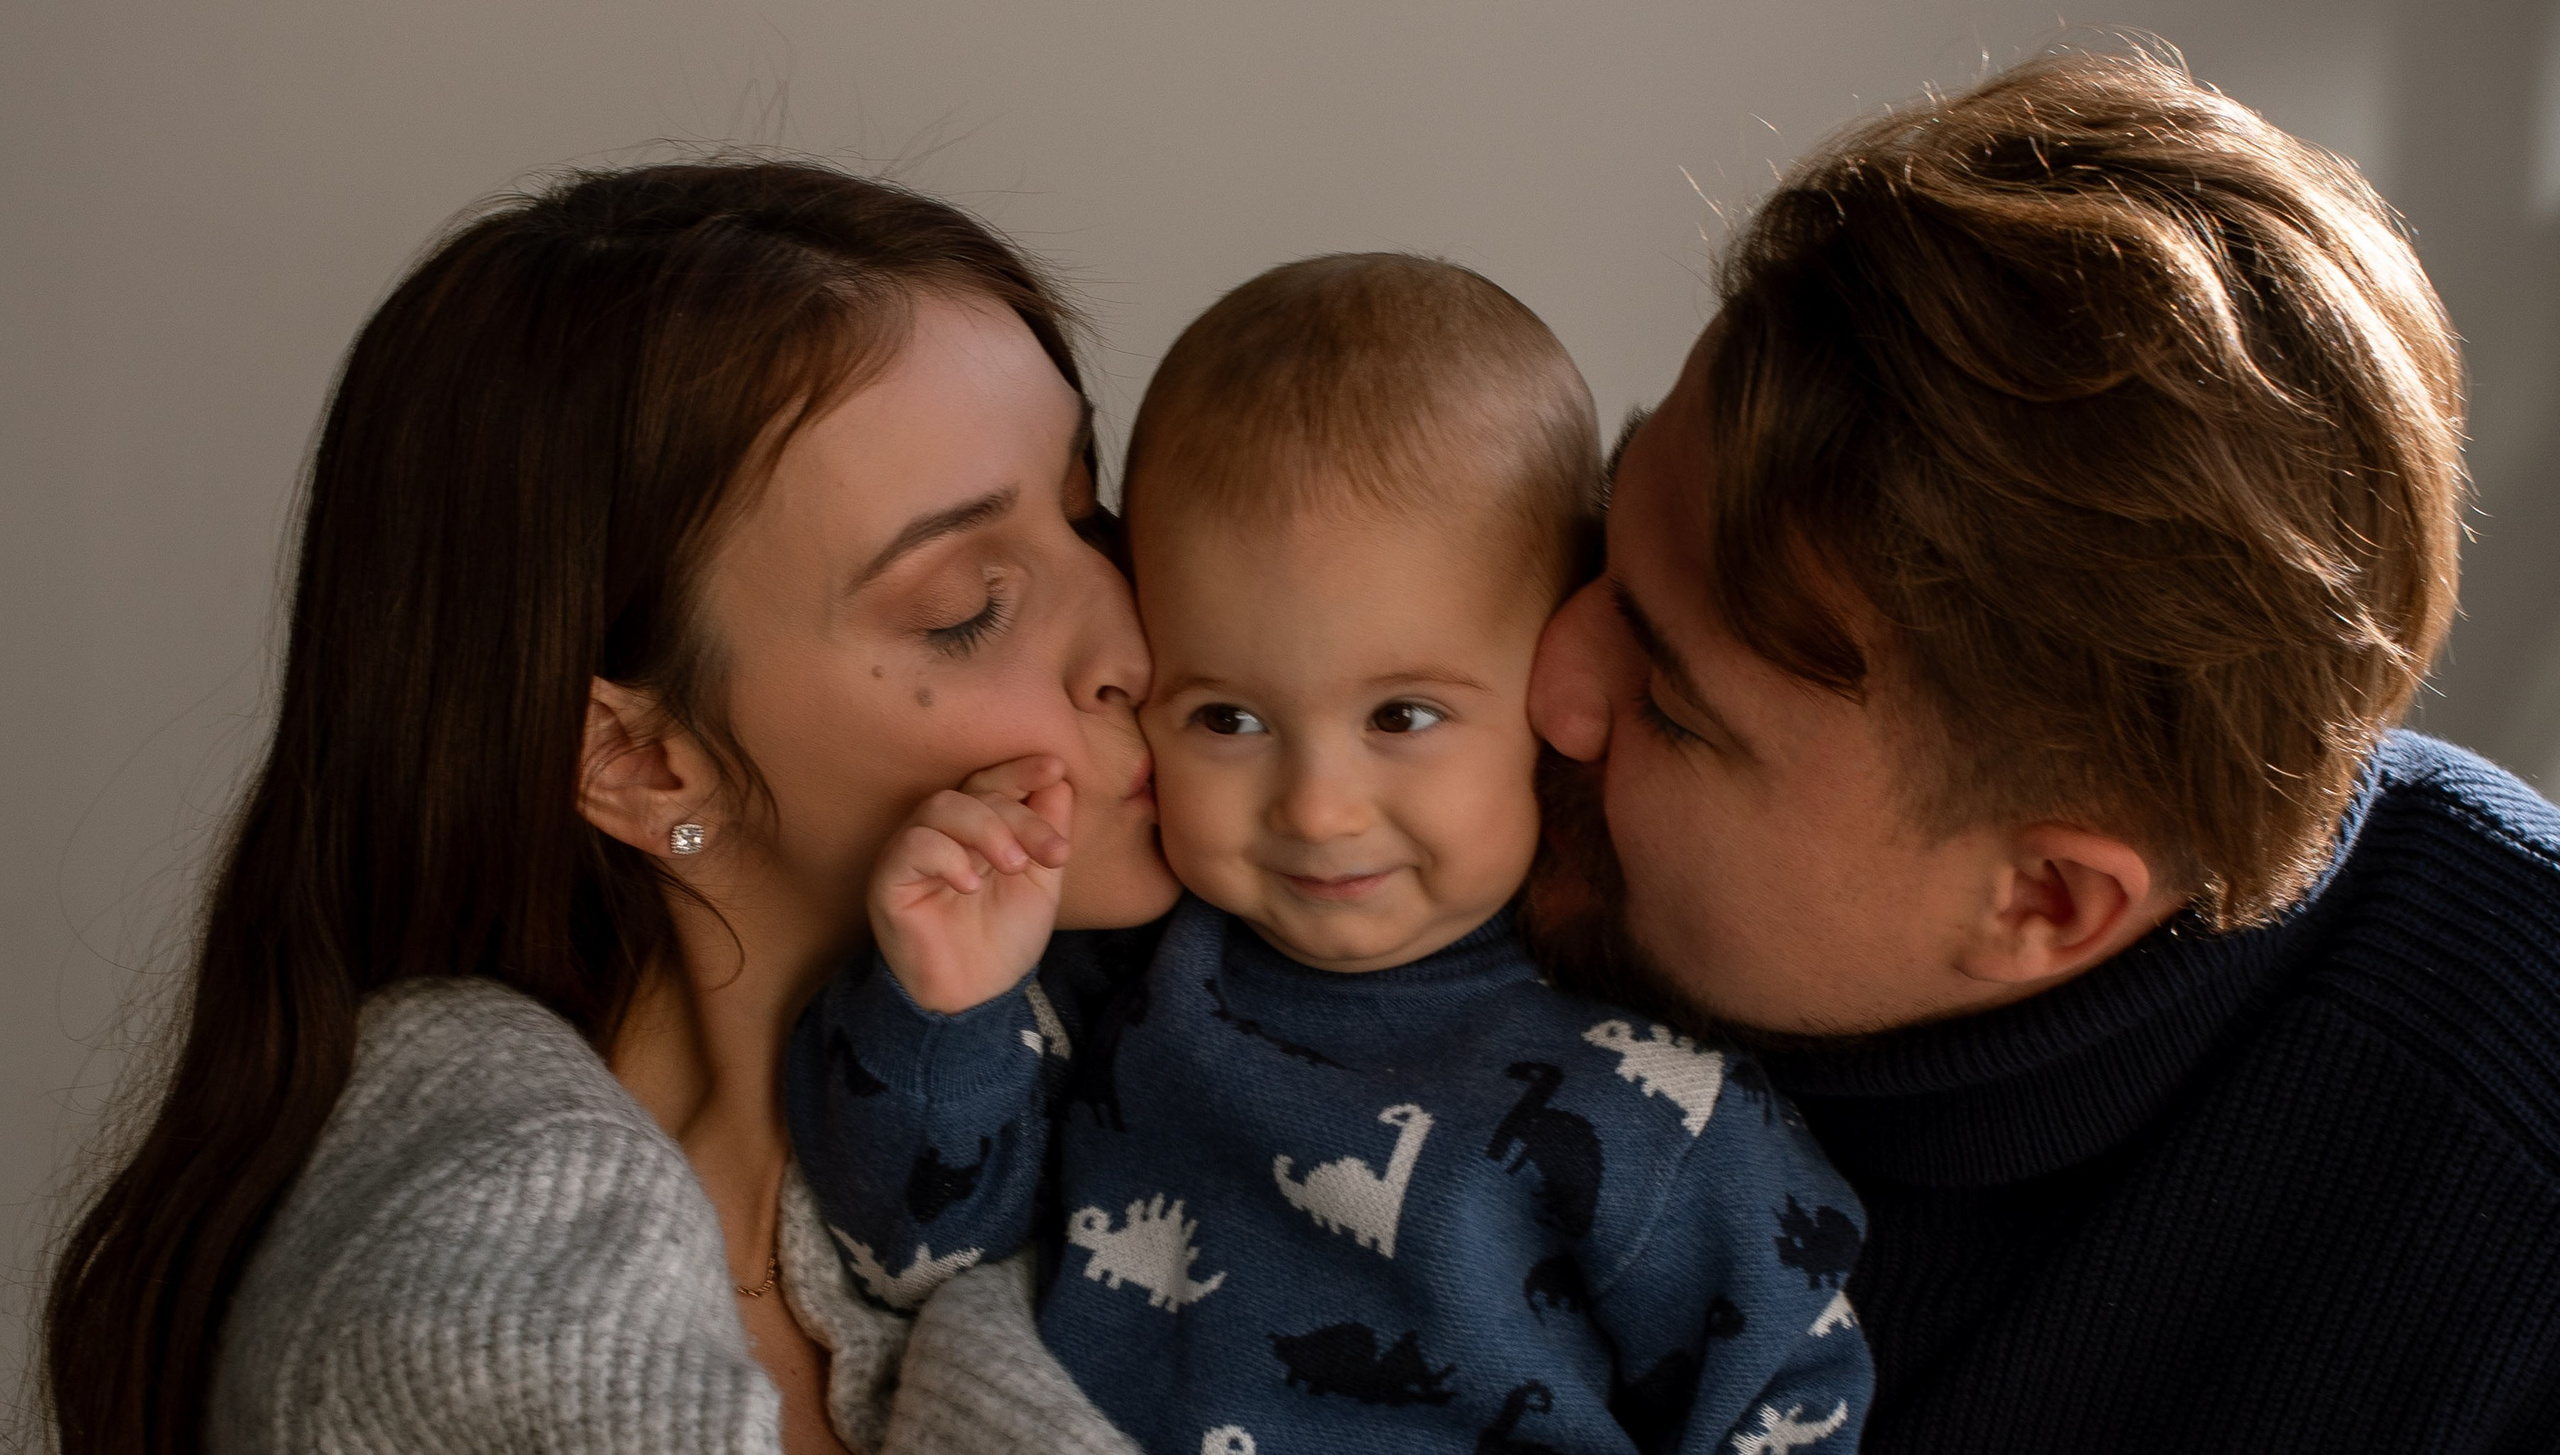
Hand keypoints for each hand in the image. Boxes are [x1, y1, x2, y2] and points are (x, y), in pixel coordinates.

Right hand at [870, 755, 1073, 1013]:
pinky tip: (970, 884)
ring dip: (986, 828)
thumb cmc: (1004, 939)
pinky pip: (913, 845)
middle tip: (1052, 854)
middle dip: (1020, 815)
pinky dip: (947, 856)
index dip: (1020, 770)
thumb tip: (1059, 778)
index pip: (993, 782)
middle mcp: (941, 833)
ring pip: (941, 808)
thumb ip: (1047, 831)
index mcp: (977, 828)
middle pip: (976, 793)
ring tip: (1012, 866)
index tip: (1056, 767)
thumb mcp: (1040, 881)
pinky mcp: (889, 879)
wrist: (976, 996)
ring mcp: (912, 852)